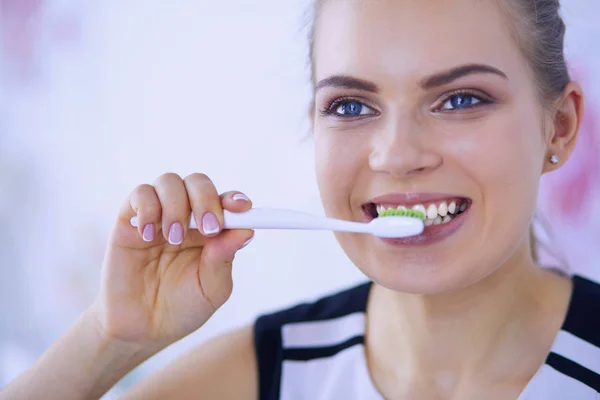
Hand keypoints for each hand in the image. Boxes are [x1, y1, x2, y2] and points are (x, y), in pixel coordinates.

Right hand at [90, 173, 253, 346]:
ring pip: (170, 182)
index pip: (227, 202)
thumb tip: (245, 230)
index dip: (235, 199)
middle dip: (206, 199)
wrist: (141, 329)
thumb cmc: (182, 308)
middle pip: (198, 183)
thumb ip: (224, 258)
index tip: (241, 207)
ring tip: (172, 238)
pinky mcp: (130, 219)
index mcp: (213, 231)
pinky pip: (140, 193)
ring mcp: (159, 215)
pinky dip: (147, 208)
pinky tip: (148, 236)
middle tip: (208, 228)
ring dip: (176, 206)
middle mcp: (188, 217)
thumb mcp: (211, 289)